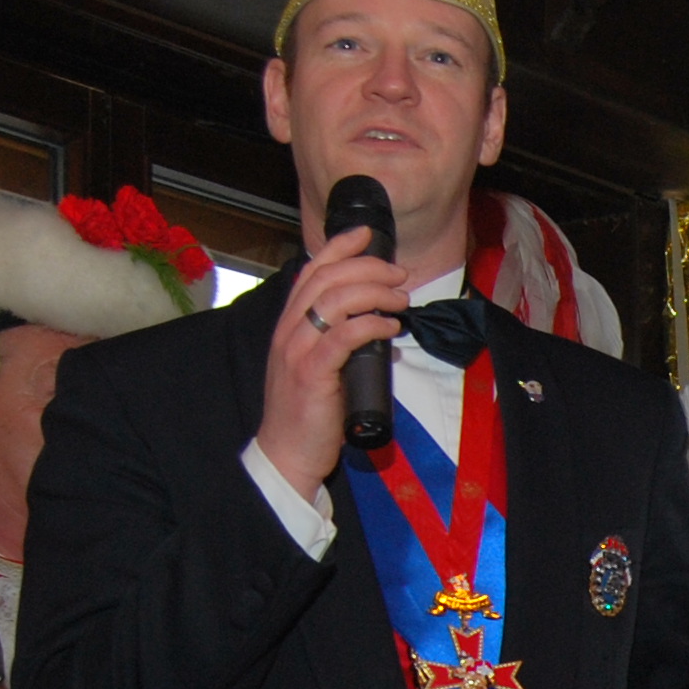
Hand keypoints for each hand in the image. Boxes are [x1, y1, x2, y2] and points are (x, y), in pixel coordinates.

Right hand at [253, 221, 413, 499]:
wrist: (287, 453)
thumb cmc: (308, 412)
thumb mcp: (317, 364)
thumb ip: (336, 339)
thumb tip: (377, 321)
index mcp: (288, 324)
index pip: (310, 270)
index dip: (339, 246)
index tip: (368, 234)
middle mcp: (288, 330)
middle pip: (327, 278)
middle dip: (368, 267)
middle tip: (399, 275)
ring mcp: (297, 351)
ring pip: (335, 301)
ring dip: (375, 292)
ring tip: (401, 298)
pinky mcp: (312, 374)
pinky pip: (343, 337)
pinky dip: (371, 325)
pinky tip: (390, 326)